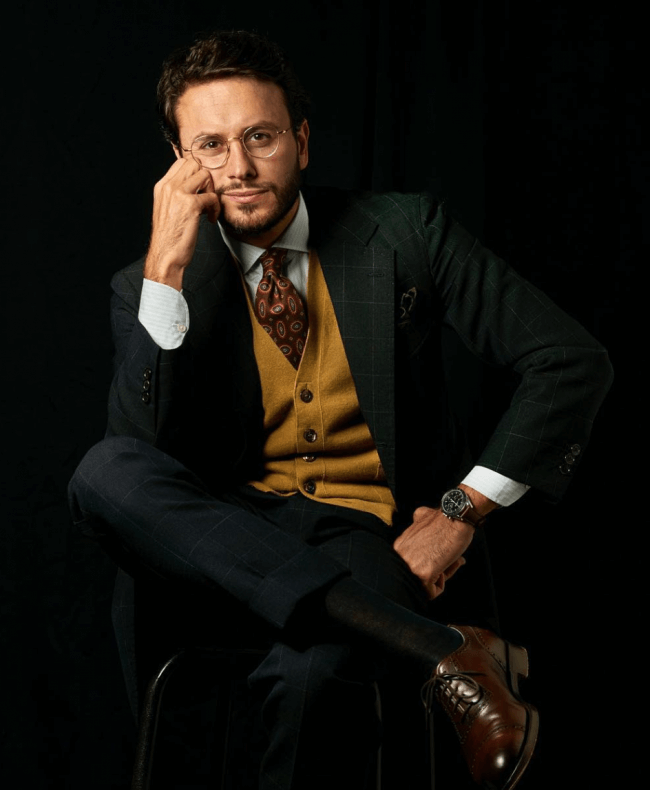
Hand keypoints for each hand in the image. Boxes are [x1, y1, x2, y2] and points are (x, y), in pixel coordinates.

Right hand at [144, 158, 220, 290]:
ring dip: (212, 191)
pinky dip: (216, 208)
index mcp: (162, 186)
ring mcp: (178, 194)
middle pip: (194, 164)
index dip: (196, 174)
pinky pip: (212, 196)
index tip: (200, 191)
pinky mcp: (190, 205)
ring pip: (205, 175)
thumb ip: (177, 195)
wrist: (165, 256)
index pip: (182, 162)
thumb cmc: (169, 238)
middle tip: (206, 198)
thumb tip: (195, 187)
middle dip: (206, 179)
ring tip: (208, 209)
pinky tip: (210, 220)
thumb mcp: (168, 210)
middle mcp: (168, 186)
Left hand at [393, 506, 474, 599]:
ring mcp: (409, 566)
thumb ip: (417, 523)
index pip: (411, 566)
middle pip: (416, 577)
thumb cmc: (446, 520)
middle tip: (445, 560)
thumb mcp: (423, 518)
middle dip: (433, 572)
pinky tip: (446, 566)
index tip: (439, 557)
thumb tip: (419, 519)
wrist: (457, 517)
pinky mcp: (422, 574)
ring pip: (423, 586)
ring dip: (438, 577)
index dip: (428, 564)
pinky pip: (431, 592)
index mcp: (400, 545)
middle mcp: (400, 556)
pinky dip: (442, 585)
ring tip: (447, 561)